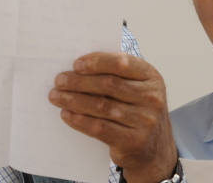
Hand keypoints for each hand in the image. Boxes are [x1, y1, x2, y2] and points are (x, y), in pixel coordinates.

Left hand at [48, 53, 177, 182]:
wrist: (155, 149)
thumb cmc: (138, 111)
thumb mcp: (137, 89)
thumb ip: (117, 76)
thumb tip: (78, 68)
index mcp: (151, 77)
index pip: (122, 63)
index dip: (97, 62)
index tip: (76, 64)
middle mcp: (152, 97)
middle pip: (109, 84)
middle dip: (80, 81)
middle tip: (59, 81)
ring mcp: (145, 121)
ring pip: (102, 106)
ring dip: (74, 100)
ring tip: (56, 97)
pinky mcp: (133, 141)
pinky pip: (100, 128)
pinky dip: (79, 120)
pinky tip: (67, 114)